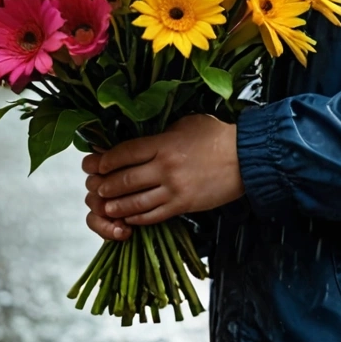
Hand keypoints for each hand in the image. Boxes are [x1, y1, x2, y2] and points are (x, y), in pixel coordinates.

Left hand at [82, 114, 244, 241]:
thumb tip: (141, 139)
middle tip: (94, 188)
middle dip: (105, 185)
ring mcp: (174, 189)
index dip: (106, 159)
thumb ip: (162, 133)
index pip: (125, 152)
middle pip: (124, 179)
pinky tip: (128, 218)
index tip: (95, 163)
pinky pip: (153, 215)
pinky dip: (137, 218)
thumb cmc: (217, 135)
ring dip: (116, 206)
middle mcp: (165, 167)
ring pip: (135, 202)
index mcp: (164, 143)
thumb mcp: (186, 123)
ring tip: (105, 206)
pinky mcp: (183, 205)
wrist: (246, 158)